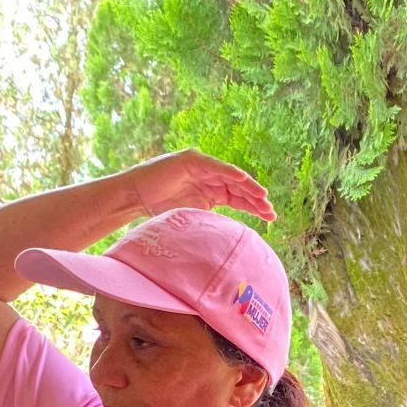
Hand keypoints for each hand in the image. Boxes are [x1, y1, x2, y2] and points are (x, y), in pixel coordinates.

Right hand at [126, 150, 275, 222]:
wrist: (136, 198)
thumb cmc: (160, 212)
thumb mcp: (193, 221)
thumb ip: (211, 225)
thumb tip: (229, 246)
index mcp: (212, 193)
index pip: (238, 200)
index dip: (254, 208)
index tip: (270, 219)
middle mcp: (210, 179)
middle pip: (239, 189)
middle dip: (256, 200)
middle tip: (271, 212)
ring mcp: (202, 168)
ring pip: (231, 177)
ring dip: (247, 186)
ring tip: (263, 197)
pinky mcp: (191, 160)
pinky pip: (215, 167)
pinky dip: (229, 172)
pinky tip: (243, 179)